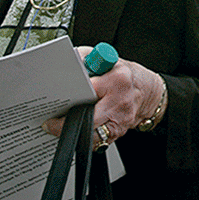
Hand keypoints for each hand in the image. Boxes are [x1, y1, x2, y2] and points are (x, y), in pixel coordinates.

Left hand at [43, 47, 164, 144]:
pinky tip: (76, 132)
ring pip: (92, 134)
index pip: (88, 89)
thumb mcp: (107, 60)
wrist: (147, 92)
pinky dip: (85, 137)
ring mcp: (121, 119)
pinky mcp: (119, 132)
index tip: (55, 102)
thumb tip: (64, 63)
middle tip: (51, 123)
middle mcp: (120, 101)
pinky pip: (98, 141)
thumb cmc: (125, 75)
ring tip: (58, 129)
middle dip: (66, 123)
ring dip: (74, 133)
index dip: (69, 96)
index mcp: (117, 79)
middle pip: (88, 117)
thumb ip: (86, 58)